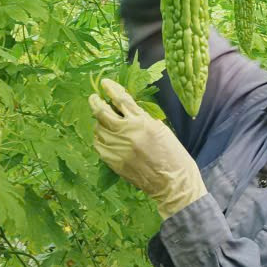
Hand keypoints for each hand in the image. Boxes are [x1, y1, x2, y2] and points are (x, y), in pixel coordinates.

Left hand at [88, 78, 207, 218]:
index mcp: (142, 122)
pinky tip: (103, 137)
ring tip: (101, 120)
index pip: (121, 99)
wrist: (172, 182)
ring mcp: (117, 148)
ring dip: (98, 122)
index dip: (111, 89)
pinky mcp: (113, 161)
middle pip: (103, 112)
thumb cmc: (173, 154)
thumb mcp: (160, 129)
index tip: (105, 83)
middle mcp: (127, 132)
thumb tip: (127, 109)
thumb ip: (142, 118)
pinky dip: (99, 138)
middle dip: (95, 102)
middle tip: (93, 98)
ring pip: (98, 129)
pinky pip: (99, 145)